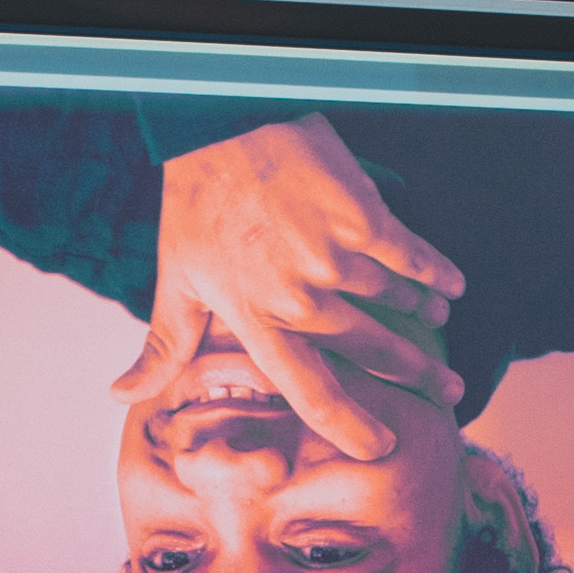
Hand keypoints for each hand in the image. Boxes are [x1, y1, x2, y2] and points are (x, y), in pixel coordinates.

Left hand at [111, 118, 467, 460]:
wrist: (222, 126)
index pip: (310, 392)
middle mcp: (298, 298)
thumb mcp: (175, 280)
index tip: (380, 446)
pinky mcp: (359, 215)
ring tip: (438, 325)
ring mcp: (332, 256)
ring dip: (422, 317)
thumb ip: (164, 348)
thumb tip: (121, 396)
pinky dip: (436, 272)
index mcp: (256, 321)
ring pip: (395, 302)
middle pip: (372, 352)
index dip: (349, 426)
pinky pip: (411, 254)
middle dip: (417, 374)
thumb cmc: (195, 206)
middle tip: (447, 390)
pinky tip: (452, 287)